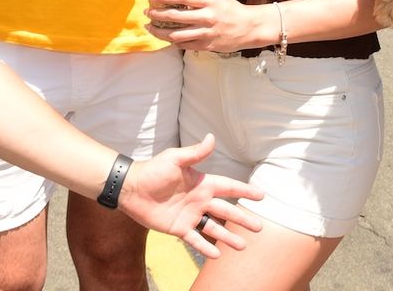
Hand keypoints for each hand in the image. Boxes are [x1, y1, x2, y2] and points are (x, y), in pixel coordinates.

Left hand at [118, 134, 264, 258]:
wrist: (131, 188)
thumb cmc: (152, 170)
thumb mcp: (175, 159)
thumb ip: (195, 153)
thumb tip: (212, 137)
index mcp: (202, 183)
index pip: (228, 187)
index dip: (244, 191)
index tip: (261, 195)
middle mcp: (199, 200)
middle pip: (226, 211)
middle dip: (243, 218)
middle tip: (260, 227)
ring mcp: (190, 216)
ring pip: (214, 228)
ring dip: (228, 237)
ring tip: (242, 246)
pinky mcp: (178, 229)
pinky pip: (195, 240)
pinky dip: (206, 248)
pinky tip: (217, 256)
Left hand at [145, 0, 271, 52]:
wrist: (249, 28)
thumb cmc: (231, 9)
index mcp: (209, 1)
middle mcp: (207, 17)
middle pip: (175, 17)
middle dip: (157, 15)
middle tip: (149, 12)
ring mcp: (207, 33)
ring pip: (176, 35)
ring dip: (159, 32)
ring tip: (151, 27)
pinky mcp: (207, 46)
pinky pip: (184, 45)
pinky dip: (172, 41)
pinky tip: (166, 37)